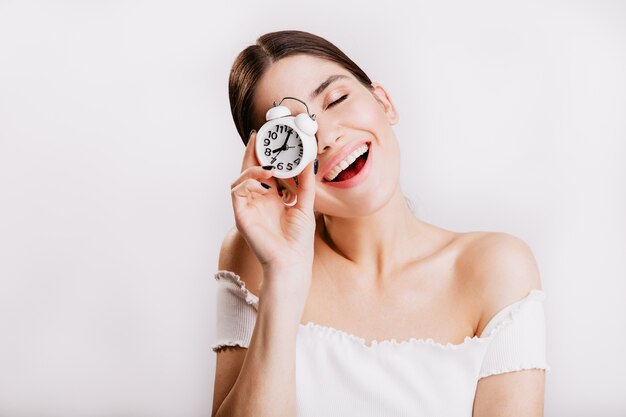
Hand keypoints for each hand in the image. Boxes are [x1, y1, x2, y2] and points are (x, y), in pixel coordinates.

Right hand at [230, 131, 316, 283]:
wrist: (291, 262)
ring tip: (269, 166)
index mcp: (274, 198)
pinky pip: (237, 190)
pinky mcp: (241, 214)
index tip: (273, 139)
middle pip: (252, 169)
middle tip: (260, 135)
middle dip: (254, 152)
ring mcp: (249, 206)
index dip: (268, 155)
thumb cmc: (298, 240)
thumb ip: (305, 183)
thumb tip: (309, 160)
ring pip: (242, 177)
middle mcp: (259, 200)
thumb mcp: (305, 205)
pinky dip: (248, 180)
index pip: (267, 171)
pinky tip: (262, 179)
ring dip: (253, 167)